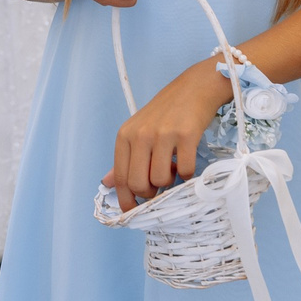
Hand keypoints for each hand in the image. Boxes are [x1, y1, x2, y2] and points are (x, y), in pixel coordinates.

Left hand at [104, 62, 230, 210]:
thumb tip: (106, 183)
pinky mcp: (186, 135)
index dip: (126, 200)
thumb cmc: (166, 112)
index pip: (120, 178)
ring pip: (160, 180)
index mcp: (125, 136)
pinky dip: (188, 175)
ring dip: (170, 183)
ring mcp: (163, 134)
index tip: (133, 212)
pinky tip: (186, 162)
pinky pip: (185, 170)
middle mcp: (141, 135)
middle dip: (150, 193)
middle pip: (138, 183)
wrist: (194, 88)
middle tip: (159, 186)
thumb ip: (124, 158)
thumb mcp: (138, 131)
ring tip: (174, 168)